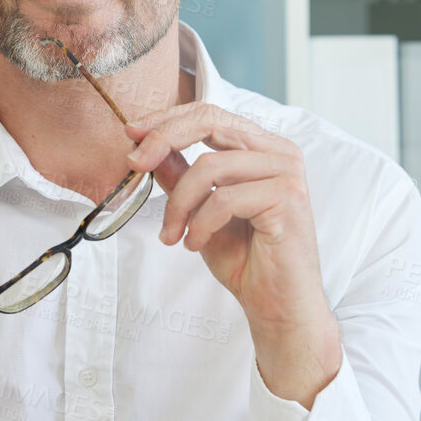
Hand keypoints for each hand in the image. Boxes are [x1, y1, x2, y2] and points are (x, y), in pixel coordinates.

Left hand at [124, 104, 339, 407]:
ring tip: (172, 235)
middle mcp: (279, 152)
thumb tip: (146, 147)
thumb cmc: (246, 260)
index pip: (209, 114)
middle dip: (163, 140)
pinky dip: (200, 224)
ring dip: (178, 204)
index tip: (131, 135)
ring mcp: (287, 172)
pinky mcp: (289, 197)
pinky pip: (224, 199)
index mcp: (261, 147)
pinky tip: (195, 244)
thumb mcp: (198, 211)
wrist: (277, 306)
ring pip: (209, 167)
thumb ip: (180, 176)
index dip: (167, 120)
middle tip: (134, 164)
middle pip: (210, 122)